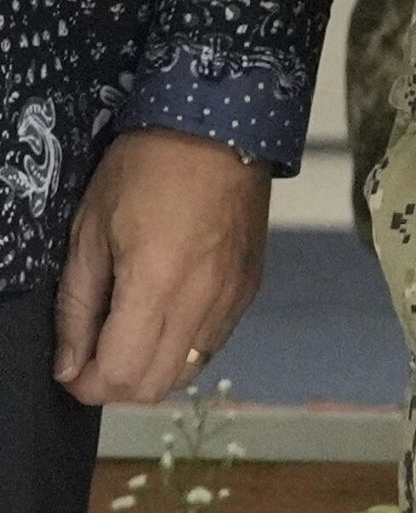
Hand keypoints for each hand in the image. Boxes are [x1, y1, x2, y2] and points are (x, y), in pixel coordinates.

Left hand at [52, 131, 269, 408]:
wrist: (222, 125)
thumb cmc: (145, 168)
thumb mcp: (90, 231)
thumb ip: (77, 307)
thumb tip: (68, 367)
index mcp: (156, 285)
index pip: (120, 377)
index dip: (84, 385)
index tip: (70, 367)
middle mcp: (202, 301)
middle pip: (156, 386)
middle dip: (116, 383)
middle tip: (96, 353)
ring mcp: (233, 297)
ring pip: (188, 370)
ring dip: (153, 366)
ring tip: (133, 330)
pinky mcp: (250, 287)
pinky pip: (213, 341)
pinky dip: (184, 344)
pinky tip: (169, 309)